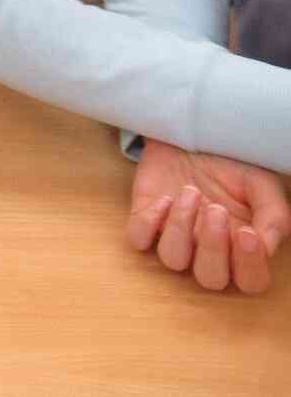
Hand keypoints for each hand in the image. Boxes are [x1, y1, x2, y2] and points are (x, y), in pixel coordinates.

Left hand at [126, 137, 289, 293]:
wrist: (198, 130)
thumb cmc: (234, 165)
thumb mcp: (263, 185)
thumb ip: (274, 218)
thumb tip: (265, 247)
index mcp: (242, 248)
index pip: (250, 281)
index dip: (250, 266)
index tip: (248, 233)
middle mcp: (207, 249)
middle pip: (209, 279)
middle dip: (213, 249)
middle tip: (216, 210)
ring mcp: (173, 235)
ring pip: (172, 259)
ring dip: (181, 228)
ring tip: (191, 192)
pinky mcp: (145, 217)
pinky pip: (138, 238)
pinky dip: (149, 222)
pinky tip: (165, 198)